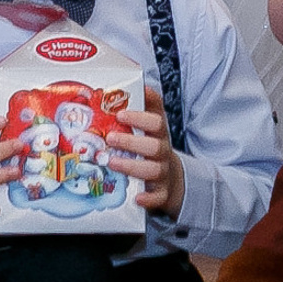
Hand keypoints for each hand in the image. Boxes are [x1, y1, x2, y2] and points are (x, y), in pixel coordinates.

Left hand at [109, 80, 186, 216]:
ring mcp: (163, 173)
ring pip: (153, 170)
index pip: (156, 121)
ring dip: (132, 166)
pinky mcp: (162, 194)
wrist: (172, 178)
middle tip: (110, 138)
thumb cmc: (153, 147)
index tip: (120, 113)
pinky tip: (137, 198)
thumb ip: (148, 105)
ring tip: (112, 162)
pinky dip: (149, 198)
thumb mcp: (152, 125)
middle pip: (154, 145)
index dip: (140, 117)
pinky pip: (159, 198)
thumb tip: (141, 83)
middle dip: (131, 141)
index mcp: (159, 134)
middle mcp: (163, 152)